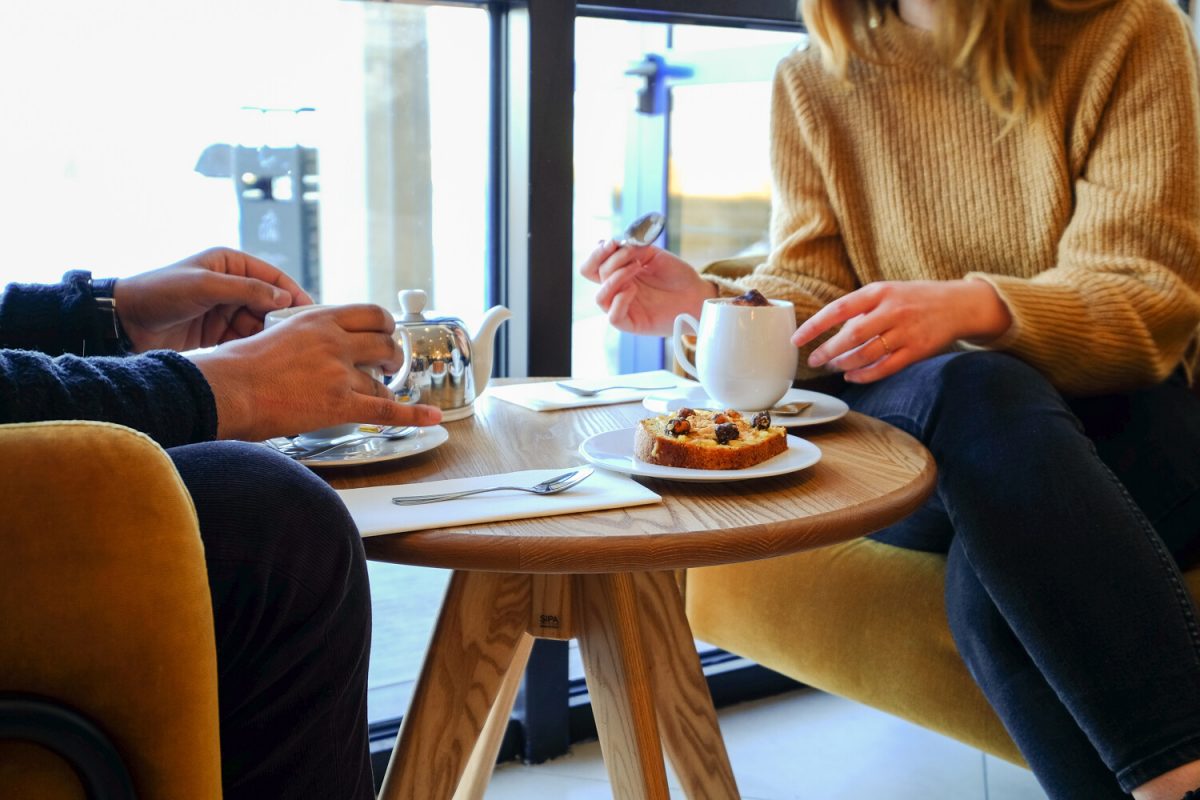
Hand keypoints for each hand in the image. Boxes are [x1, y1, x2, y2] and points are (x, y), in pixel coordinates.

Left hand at [113, 247, 313, 351]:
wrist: (123, 321)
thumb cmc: (160, 293)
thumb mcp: (205, 286)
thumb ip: (246, 290)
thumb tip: (284, 299)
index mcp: (230, 264)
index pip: (273, 278)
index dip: (293, 294)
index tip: (312, 313)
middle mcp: (231, 285)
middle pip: (269, 302)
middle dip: (282, 319)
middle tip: (298, 337)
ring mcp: (224, 309)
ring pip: (259, 323)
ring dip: (269, 335)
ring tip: (282, 350)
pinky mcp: (216, 333)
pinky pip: (243, 338)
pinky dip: (254, 347)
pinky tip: (263, 357)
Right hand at [189, 304, 442, 441]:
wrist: (227, 390)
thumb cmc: (238, 366)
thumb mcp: (277, 332)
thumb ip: (305, 336)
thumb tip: (314, 347)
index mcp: (319, 318)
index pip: (370, 314)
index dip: (384, 326)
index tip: (383, 334)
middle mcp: (335, 341)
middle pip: (385, 342)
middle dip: (391, 354)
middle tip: (387, 364)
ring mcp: (340, 372)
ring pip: (383, 378)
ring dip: (386, 386)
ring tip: (384, 390)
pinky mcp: (340, 403)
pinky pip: (386, 409)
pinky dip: (414, 414)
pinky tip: (432, 417)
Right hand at [579, 240, 716, 335]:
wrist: (696, 294)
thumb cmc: (676, 276)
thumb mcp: (654, 255)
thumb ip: (634, 248)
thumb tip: (615, 244)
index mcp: (617, 272)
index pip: (592, 265)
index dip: (597, 252)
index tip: (614, 242)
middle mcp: (615, 289)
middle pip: (590, 276)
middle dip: (611, 260)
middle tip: (632, 255)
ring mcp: (622, 306)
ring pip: (600, 297)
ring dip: (615, 278)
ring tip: (636, 268)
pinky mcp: (631, 323)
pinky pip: (613, 317)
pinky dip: (620, 300)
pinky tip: (633, 290)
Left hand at [792, 280, 1012, 382]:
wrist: (959, 304)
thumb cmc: (915, 298)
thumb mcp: (887, 292)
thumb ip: (861, 309)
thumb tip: (830, 330)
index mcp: (879, 292)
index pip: (839, 309)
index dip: (815, 326)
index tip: (797, 339)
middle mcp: (892, 310)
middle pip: (852, 336)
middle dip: (828, 351)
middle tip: (814, 360)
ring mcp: (906, 331)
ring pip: (867, 354)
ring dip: (845, 364)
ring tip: (834, 367)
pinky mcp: (917, 350)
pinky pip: (885, 367)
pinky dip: (865, 375)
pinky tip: (853, 376)